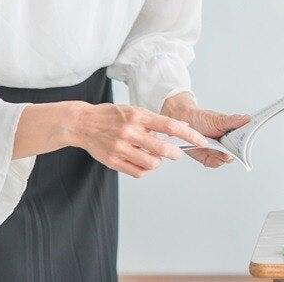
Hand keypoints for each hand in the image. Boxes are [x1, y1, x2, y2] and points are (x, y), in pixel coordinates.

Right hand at [71, 103, 210, 177]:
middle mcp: (130, 132)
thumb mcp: (135, 110)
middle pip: (162, 148)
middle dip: (174, 153)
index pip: (170, 126)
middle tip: (176, 153)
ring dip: (158, 162)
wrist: (83, 123)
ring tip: (155, 156)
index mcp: (138, 117)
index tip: (201, 140)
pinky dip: (145, 169)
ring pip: (151, 163)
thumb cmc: (112, 116)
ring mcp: (121, 148)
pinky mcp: (113, 161)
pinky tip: (143, 162)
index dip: (189, 135)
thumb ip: (157, 120)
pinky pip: (138, 172)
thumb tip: (182, 128)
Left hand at [181, 109, 249, 167]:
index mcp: (233, 132)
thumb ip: (232, 121)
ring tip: (213, 146)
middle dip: (233, 151)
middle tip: (227, 147)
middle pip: (238, 152)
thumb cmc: (201, 119)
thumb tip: (247, 118)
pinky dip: (212, 160)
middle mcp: (228, 143)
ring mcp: (219, 152)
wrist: (183, 123)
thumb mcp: (217, 119)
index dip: (246, 143)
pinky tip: (207, 152)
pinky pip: (215, 163)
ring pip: (226, 159)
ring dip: (221, 155)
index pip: (245, 140)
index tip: (245, 142)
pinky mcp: (209, 158)